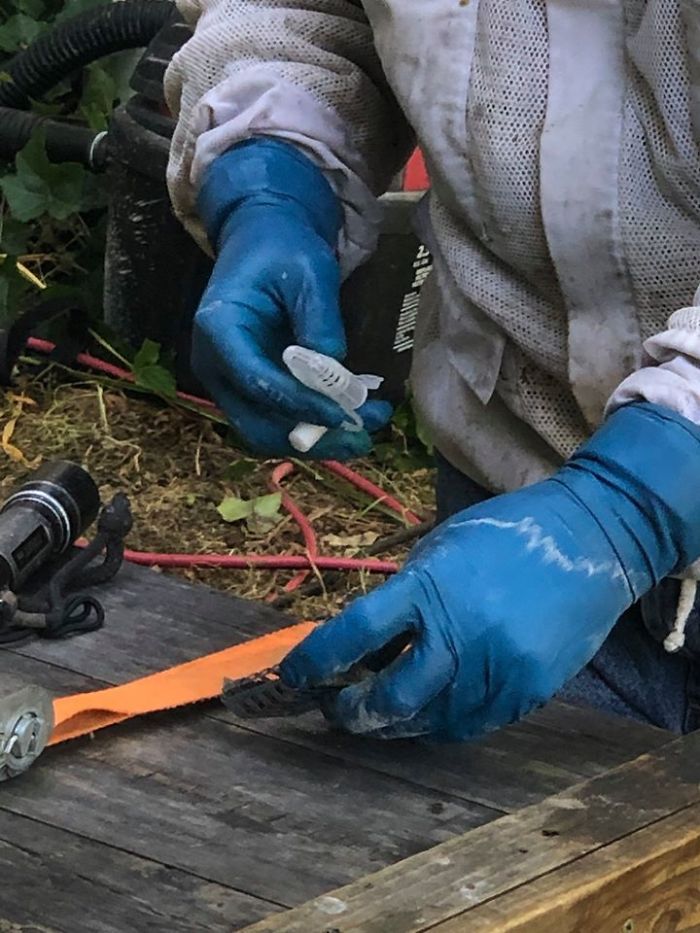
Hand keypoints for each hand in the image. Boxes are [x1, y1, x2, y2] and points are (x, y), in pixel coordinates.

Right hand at [192, 138, 391, 457]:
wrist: (265, 239)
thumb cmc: (283, 248)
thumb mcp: (309, 271)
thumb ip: (320, 320)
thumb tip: (337, 373)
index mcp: (218, 328)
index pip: (255, 380)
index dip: (299, 404)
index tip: (343, 414)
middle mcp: (213, 364)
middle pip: (256, 423)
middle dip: (311, 437)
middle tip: (364, 438)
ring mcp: (227, 382)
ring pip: (265, 433)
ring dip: (314, 441)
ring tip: (364, 434)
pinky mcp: (246, 390)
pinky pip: (274, 422)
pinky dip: (309, 428)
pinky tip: (348, 421)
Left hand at [280, 403, 699, 739]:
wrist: (590, 538)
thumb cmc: (504, 535)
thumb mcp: (439, 549)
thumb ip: (402, 598)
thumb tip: (360, 645)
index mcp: (431, 587)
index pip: (356, 633)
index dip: (315, 661)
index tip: (293, 676)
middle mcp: (462, 634)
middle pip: (391, 699)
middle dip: (352, 711)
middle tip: (335, 706)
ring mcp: (499, 668)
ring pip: (429, 722)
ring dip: (395, 722)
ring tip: (378, 711)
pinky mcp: (529, 691)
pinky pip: (471, 725)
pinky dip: (439, 723)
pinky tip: (427, 710)